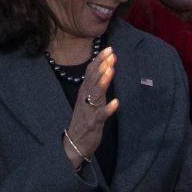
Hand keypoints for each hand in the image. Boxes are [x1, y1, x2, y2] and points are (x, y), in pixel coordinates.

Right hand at [62, 48, 119, 164]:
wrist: (75, 142)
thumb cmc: (85, 118)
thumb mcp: (89, 99)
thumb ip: (96, 85)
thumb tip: (106, 68)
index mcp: (84, 91)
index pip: (91, 71)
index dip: (100, 60)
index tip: (109, 49)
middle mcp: (85, 98)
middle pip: (93, 78)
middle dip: (102, 65)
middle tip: (111, 54)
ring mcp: (89, 110)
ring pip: (96, 93)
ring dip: (104, 81)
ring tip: (111, 70)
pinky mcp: (94, 123)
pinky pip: (101, 115)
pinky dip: (108, 108)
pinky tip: (116, 102)